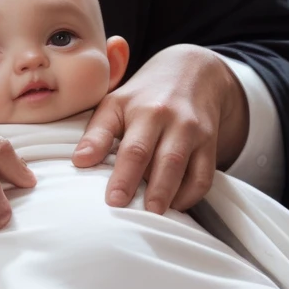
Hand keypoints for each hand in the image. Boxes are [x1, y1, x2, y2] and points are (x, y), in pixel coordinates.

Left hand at [71, 44, 248, 214]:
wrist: (192, 73)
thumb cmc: (144, 96)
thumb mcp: (116, 104)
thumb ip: (97, 133)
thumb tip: (79, 161)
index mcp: (136, 108)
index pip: (127, 143)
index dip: (118, 171)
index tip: (111, 199)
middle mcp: (165, 116)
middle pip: (156, 156)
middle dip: (144, 187)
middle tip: (130, 213)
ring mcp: (190, 128)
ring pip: (181, 166)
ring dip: (168, 194)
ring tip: (153, 216)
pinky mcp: (209, 141)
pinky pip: (203, 174)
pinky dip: (191, 194)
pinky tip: (175, 204)